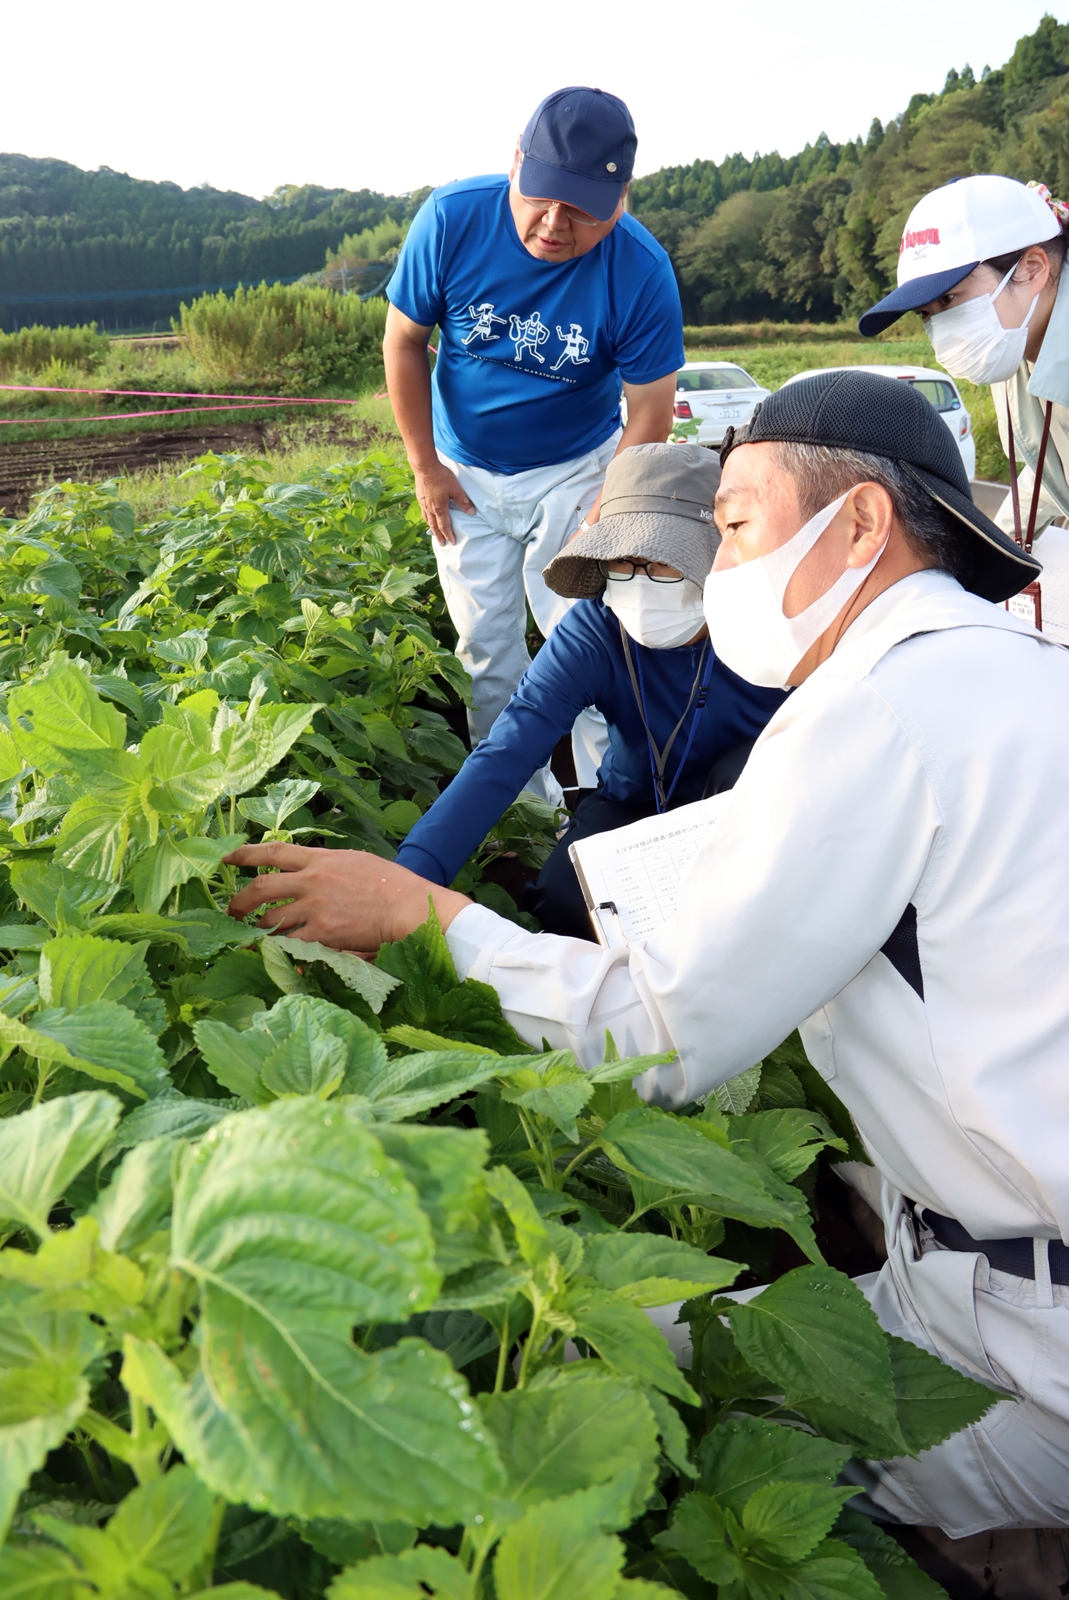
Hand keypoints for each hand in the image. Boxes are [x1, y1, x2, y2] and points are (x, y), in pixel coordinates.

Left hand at [223, 842, 470, 950]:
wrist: (408, 907)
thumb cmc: (392, 884)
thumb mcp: (356, 862)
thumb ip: (328, 866)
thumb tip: (309, 874)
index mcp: (321, 860)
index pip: (274, 852)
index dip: (245, 855)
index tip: (227, 859)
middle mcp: (312, 881)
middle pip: (261, 888)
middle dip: (240, 901)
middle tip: (231, 911)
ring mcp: (315, 909)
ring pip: (270, 920)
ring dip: (259, 931)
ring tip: (253, 938)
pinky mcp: (322, 934)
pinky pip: (291, 945)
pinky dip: (282, 951)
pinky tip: (277, 956)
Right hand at [413, 461, 475, 546]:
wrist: (424, 466)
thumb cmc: (441, 476)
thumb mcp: (455, 488)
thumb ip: (463, 501)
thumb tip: (471, 512)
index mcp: (439, 508)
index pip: (444, 526)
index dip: (449, 534)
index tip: (452, 542)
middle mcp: (430, 508)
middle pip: (434, 526)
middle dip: (439, 536)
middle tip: (442, 544)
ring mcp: (423, 503)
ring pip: (427, 520)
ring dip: (432, 528)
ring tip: (434, 533)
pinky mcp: (420, 497)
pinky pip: (423, 512)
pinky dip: (426, 518)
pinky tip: (427, 517)